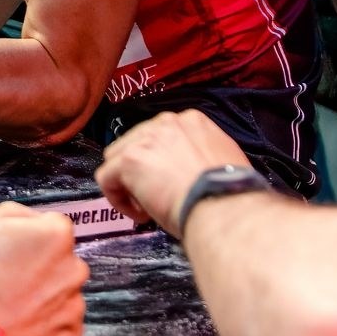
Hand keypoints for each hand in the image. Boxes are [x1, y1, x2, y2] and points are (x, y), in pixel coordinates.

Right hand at [0, 203, 86, 335]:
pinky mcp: (71, 334)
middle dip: (39, 266)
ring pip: (61, 292)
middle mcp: (75, 267)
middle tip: (10, 277)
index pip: (49, 226)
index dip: (28, 236)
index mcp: (56, 234)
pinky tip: (21, 323)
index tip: (12, 249)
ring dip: (43, 295)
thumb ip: (6, 214)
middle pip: (59, 260)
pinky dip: (45, 323)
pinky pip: (60, 322)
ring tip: (13, 305)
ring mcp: (76, 303)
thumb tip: (19, 220)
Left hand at [95, 110, 250, 232]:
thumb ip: (201, 155)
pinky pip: (106, 178)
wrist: (222, 206)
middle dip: (141, 172)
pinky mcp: (129, 159)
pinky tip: (140, 214)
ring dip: (127, 184)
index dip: (160, 163)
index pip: (159, 137)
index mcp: (191, 121)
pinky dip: (118, 200)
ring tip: (147, 207)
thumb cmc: (229, 194)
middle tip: (156, 197)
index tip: (170, 183)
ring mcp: (144, 139)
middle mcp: (166, 123)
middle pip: (135, 144)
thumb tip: (191, 171)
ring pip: (117, 159)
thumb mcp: (223, 160)